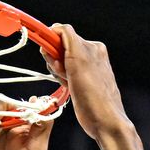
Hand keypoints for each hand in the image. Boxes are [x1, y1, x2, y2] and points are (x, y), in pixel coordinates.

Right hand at [45, 25, 129, 140]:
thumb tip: (56, 27)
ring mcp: (86, 69)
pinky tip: (68, 87)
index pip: (64, 33)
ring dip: (58, 71)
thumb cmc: (94, 95)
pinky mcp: (81, 82)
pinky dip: (61, 79)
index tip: (46, 52)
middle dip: (55, 60)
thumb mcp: (79, 59)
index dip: (52, 42)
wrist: (104, 121)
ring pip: (61, 62)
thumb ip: (68, 39)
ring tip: (67, 82)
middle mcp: (90, 55)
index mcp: (92, 46)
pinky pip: (64, 74)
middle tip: (62, 72)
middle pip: (60, 48)